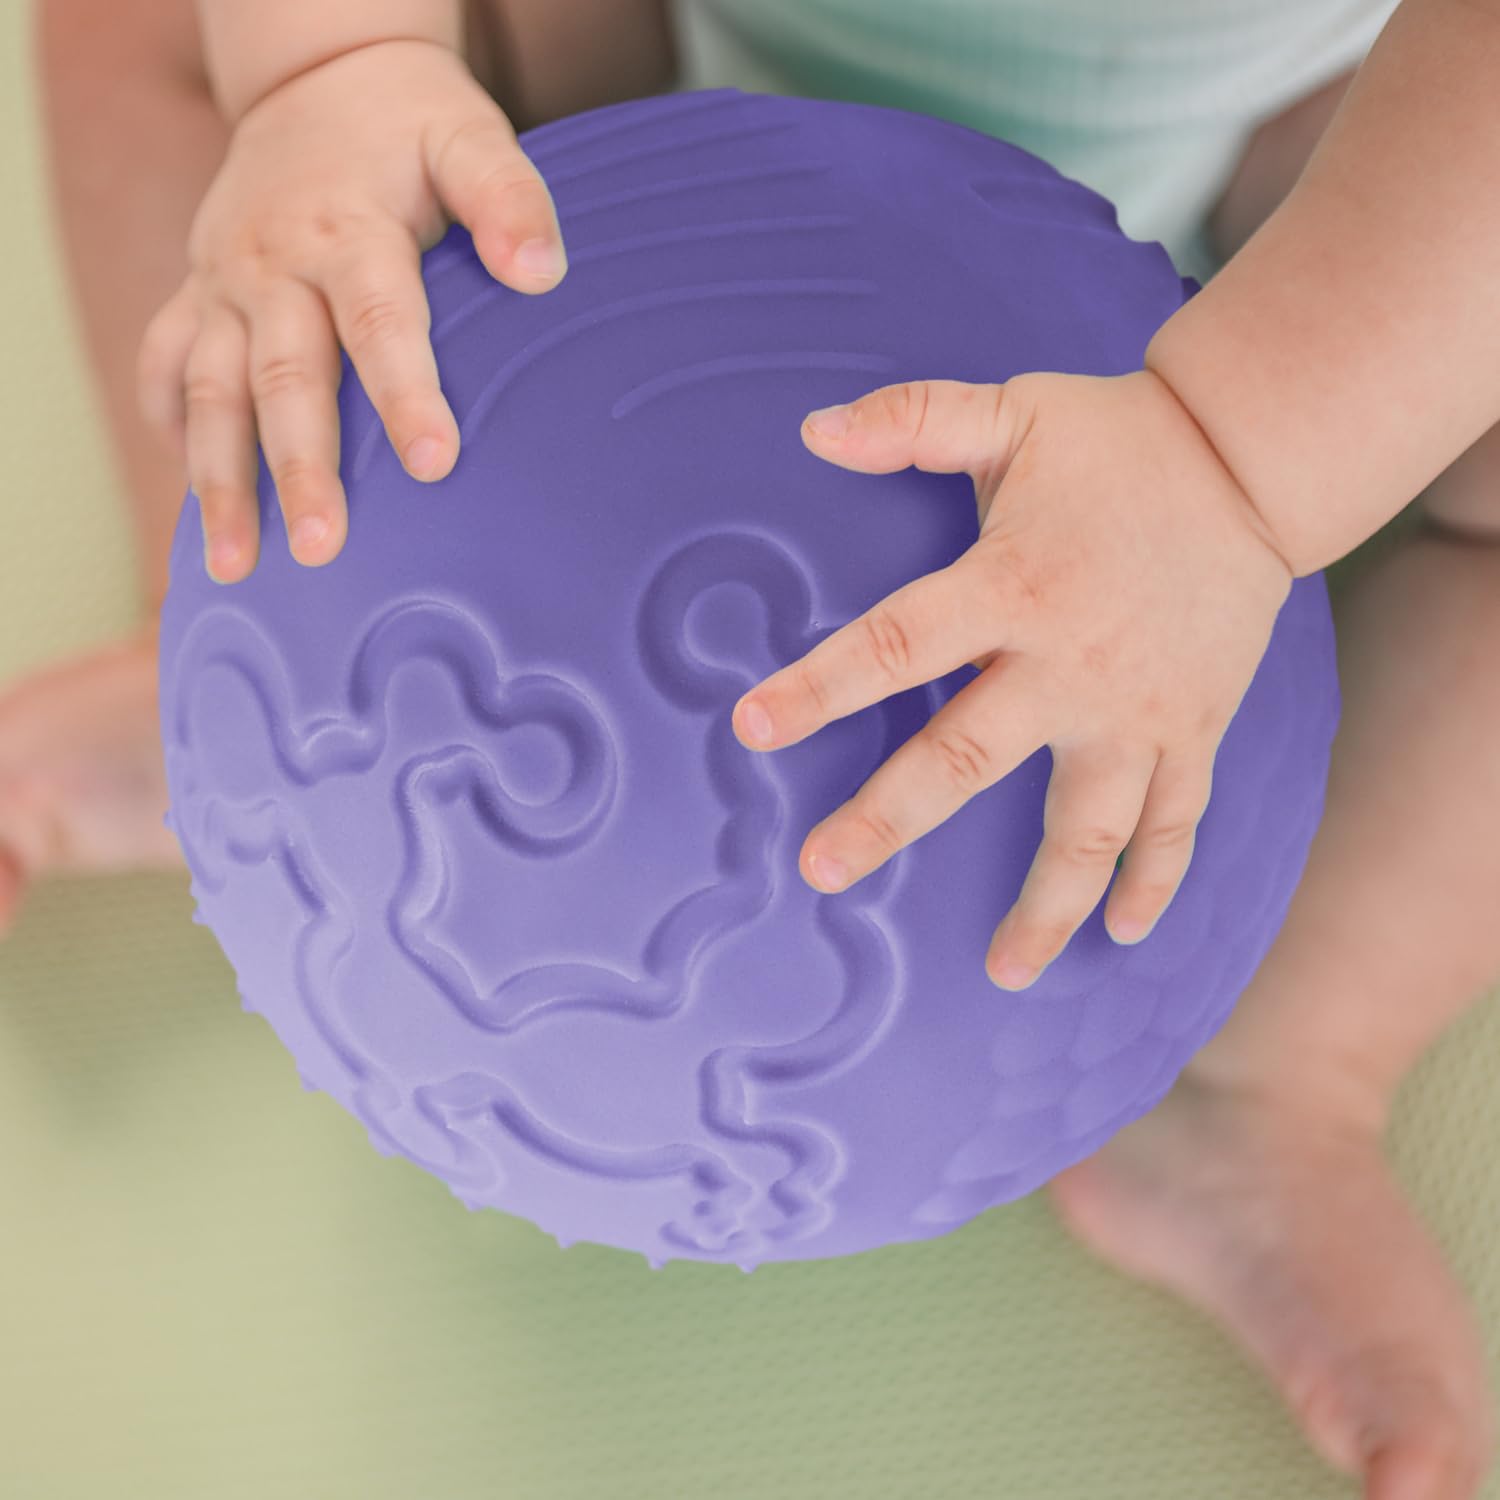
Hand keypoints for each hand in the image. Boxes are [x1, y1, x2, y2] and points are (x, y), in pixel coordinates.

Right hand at [137, 39, 567, 582]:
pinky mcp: (197, 295)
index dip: (405, 395)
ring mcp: (225, 284)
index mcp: (349, 232)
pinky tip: (192, 500)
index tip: (434, 464)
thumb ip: (508, 200)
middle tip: (323, 547)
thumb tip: (543, 273)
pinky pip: (167, 365)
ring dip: (220, 480)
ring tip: (233, 564)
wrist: (318, 79)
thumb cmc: (409, 126)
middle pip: (284, 377)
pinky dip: (172, 429)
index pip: (379, 323)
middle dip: (299, 468)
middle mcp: (274, 265)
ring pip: (211, 391)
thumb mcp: (468, 137)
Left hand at [731, 369, 1296, 988]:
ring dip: (1046, 906)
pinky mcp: (1193, 730)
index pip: (896, 644)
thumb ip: (912, 418)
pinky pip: (1177, 822)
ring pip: (1088, 829)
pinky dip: (1157, 880)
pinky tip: (1127, 934)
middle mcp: (1071, 664)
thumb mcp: (1012, 409)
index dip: (821, 686)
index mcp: (1011, 586)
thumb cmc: (1118, 440)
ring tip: (1003, 969)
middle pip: (967, 760)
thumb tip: (812, 429)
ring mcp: (1139, 711)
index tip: (753, 727)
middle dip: (889, 819)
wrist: (1252, 460)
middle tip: (822, 870)